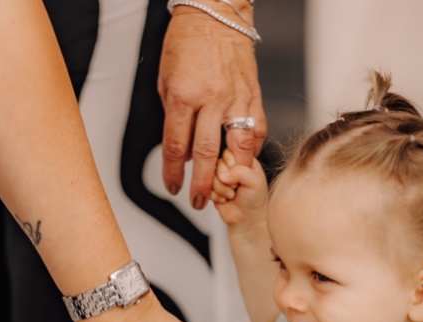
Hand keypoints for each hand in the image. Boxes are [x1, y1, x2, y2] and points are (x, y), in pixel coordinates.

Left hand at [158, 3, 266, 209]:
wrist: (215, 13)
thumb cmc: (186, 42)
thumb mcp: (166, 81)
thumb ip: (173, 118)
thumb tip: (182, 150)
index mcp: (184, 96)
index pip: (175, 146)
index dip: (172, 173)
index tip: (173, 187)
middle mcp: (211, 99)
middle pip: (206, 154)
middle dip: (201, 184)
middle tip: (199, 202)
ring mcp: (236, 96)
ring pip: (237, 145)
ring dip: (231, 172)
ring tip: (226, 188)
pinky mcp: (253, 92)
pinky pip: (257, 127)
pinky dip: (251, 148)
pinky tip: (245, 160)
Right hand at [210, 149, 267, 228]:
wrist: (247, 219)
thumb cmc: (255, 200)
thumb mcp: (255, 182)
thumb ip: (241, 172)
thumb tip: (223, 174)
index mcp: (244, 158)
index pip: (229, 152)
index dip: (231, 165)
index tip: (239, 176)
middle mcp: (231, 165)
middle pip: (216, 163)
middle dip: (225, 180)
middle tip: (236, 187)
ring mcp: (220, 176)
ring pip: (209, 176)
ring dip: (220, 189)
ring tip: (231, 195)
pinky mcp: (211, 187)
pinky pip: (204, 187)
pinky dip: (214, 196)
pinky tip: (224, 199)